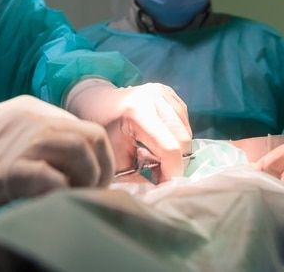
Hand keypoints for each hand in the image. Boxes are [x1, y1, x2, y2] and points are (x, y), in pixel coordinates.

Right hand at [0, 95, 112, 244]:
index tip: (93, 187)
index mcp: (31, 109)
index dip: (98, 161)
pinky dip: (60, 197)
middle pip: (91, 138)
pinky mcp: (3, 169)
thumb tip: (67, 173)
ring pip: (79, 154)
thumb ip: (31, 147)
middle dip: (100, 173)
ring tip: (74, 206)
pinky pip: (50, 180)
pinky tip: (50, 210)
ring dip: (85, 184)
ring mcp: (18, 140)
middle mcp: (31, 118)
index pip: (85, 129)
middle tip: (90, 200)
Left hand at [64, 79, 191, 180]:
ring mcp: (164, 93)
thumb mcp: (116, 159)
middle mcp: (155, 98)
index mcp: (138, 113)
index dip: (172, 173)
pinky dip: (176, 137)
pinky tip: (159, 139)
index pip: (170, 149)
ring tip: (156, 156)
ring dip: (177, 150)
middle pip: (183, 141)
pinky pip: (184, 123)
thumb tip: (161, 189)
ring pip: (187, 132)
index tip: (165, 186)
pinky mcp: (170, 93)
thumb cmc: (103, 132)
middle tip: (159, 174)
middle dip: (175, 163)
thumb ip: (139, 176)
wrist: (96, 102)